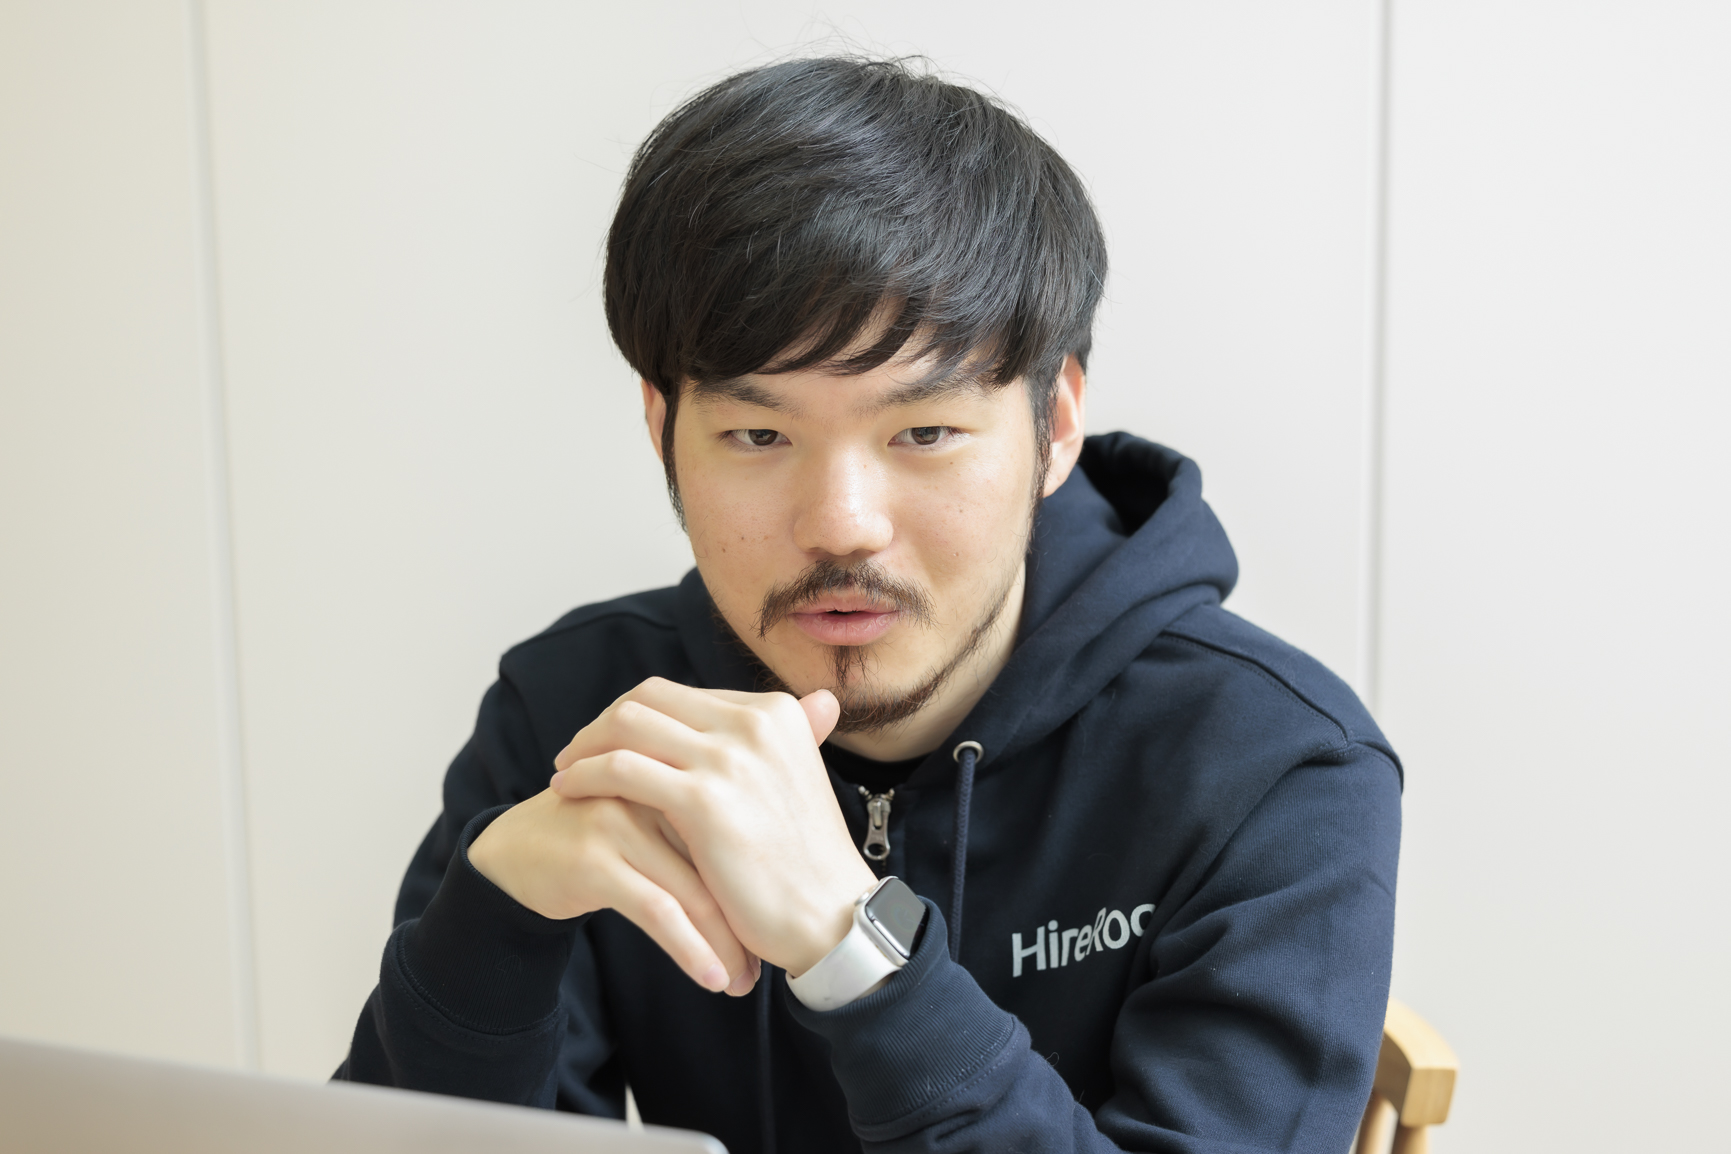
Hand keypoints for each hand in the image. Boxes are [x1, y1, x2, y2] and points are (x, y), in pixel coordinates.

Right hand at [468, 789, 759, 995]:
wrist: (512, 850)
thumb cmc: (598, 840)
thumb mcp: (656, 824)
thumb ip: (703, 833)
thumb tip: (773, 881)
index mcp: (675, 771)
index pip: (737, 828)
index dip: (762, 882)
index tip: (781, 929)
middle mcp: (652, 790)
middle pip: (720, 860)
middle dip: (747, 920)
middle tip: (768, 965)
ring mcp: (621, 822)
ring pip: (693, 890)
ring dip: (724, 944)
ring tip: (743, 982)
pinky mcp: (595, 859)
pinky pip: (656, 911)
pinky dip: (690, 949)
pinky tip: (711, 978)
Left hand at [547, 678, 877, 976]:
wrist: (828, 914)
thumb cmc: (806, 860)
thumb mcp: (795, 780)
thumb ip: (768, 746)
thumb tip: (755, 721)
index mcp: (776, 713)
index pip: (683, 694)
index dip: (638, 715)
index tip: (611, 740)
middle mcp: (754, 722)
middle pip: (649, 698)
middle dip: (605, 722)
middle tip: (578, 751)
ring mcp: (728, 758)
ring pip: (628, 725)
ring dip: (586, 745)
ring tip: (566, 771)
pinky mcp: (703, 799)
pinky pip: (621, 769)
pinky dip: (586, 774)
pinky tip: (568, 790)